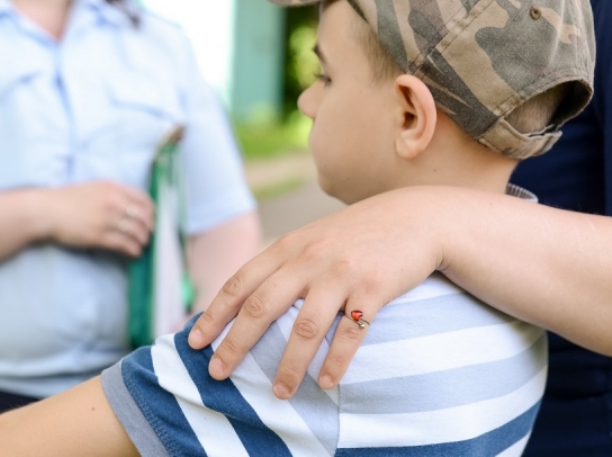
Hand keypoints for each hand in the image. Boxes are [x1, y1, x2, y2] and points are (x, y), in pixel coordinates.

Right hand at [38, 181, 154, 256]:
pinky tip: (133, 253)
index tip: (152, 220)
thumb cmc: (68, 200)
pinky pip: (124, 244)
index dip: (152, 212)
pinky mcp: (98, 235)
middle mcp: (113, 201)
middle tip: (149, 236)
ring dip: (142, 241)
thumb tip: (133, 207)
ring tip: (141, 246)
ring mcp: (106, 219)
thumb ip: (114, 194)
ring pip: (136, 232)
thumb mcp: (95, 188)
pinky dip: (133, 250)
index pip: (144, 199)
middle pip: (144, 217)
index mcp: (113, 188)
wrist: (47, 210)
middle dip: (149, 229)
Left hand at [187, 186, 447, 397]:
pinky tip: (327, 382)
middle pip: (262, 307)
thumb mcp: (315, 238)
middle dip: (236, 344)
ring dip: (289, 366)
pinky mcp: (375, 287)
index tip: (195, 341)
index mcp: (290, 246)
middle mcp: (310, 258)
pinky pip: (351, 333)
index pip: (241, 282)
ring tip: (279, 393)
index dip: (215, 313)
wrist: (417, 217)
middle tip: (218, 374)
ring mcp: (342, 273)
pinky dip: (337, 362)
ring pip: (305, 328)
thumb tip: (247, 299)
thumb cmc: (359, 234)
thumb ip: (285, 263)